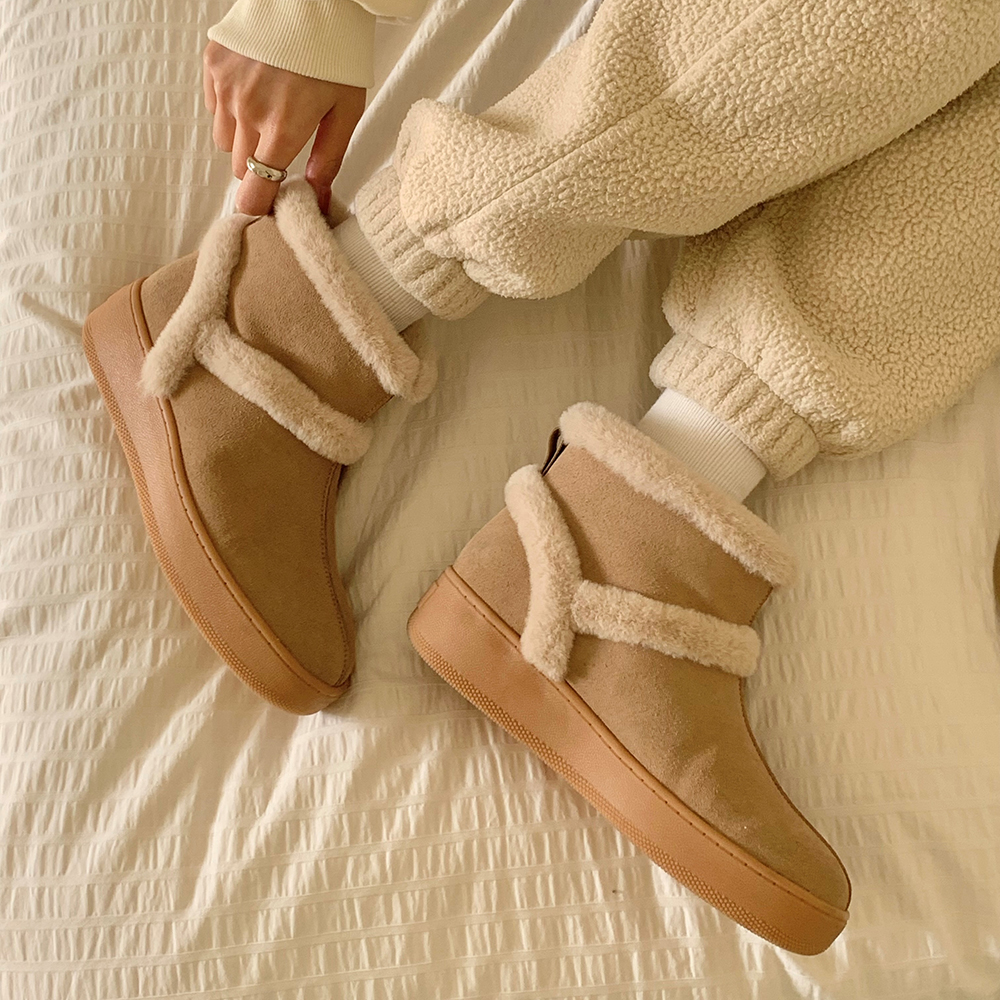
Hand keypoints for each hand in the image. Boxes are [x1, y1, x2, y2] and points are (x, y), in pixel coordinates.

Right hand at [203, 39, 365, 215]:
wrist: (311, 0)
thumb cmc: (335, 57)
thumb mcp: (345, 112)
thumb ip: (328, 161)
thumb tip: (319, 202)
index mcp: (283, 127)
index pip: (254, 189)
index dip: (258, 206)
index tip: (266, 209)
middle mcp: (248, 110)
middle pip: (239, 168)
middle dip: (258, 168)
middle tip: (279, 149)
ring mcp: (226, 87)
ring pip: (224, 140)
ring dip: (243, 140)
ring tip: (269, 114)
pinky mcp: (213, 65)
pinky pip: (215, 108)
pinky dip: (231, 109)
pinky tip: (256, 90)